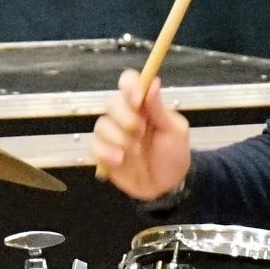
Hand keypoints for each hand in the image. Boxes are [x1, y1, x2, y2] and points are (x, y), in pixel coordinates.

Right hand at [91, 69, 190, 198]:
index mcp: (144, 106)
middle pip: (111, 102)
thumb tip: (154, 83)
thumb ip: (160, 109)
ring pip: (101, 125)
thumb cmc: (174, 155)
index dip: (129, 86)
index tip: (137, 99)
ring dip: (119, 139)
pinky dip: (107, 153)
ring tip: (135, 151)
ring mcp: (112, 134)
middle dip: (126, 118)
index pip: (128, 82)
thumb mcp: (175, 131)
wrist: (167, 186)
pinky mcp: (103, 153)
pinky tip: (120, 160)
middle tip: (141, 132)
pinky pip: (94, 146)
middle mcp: (125, 115)